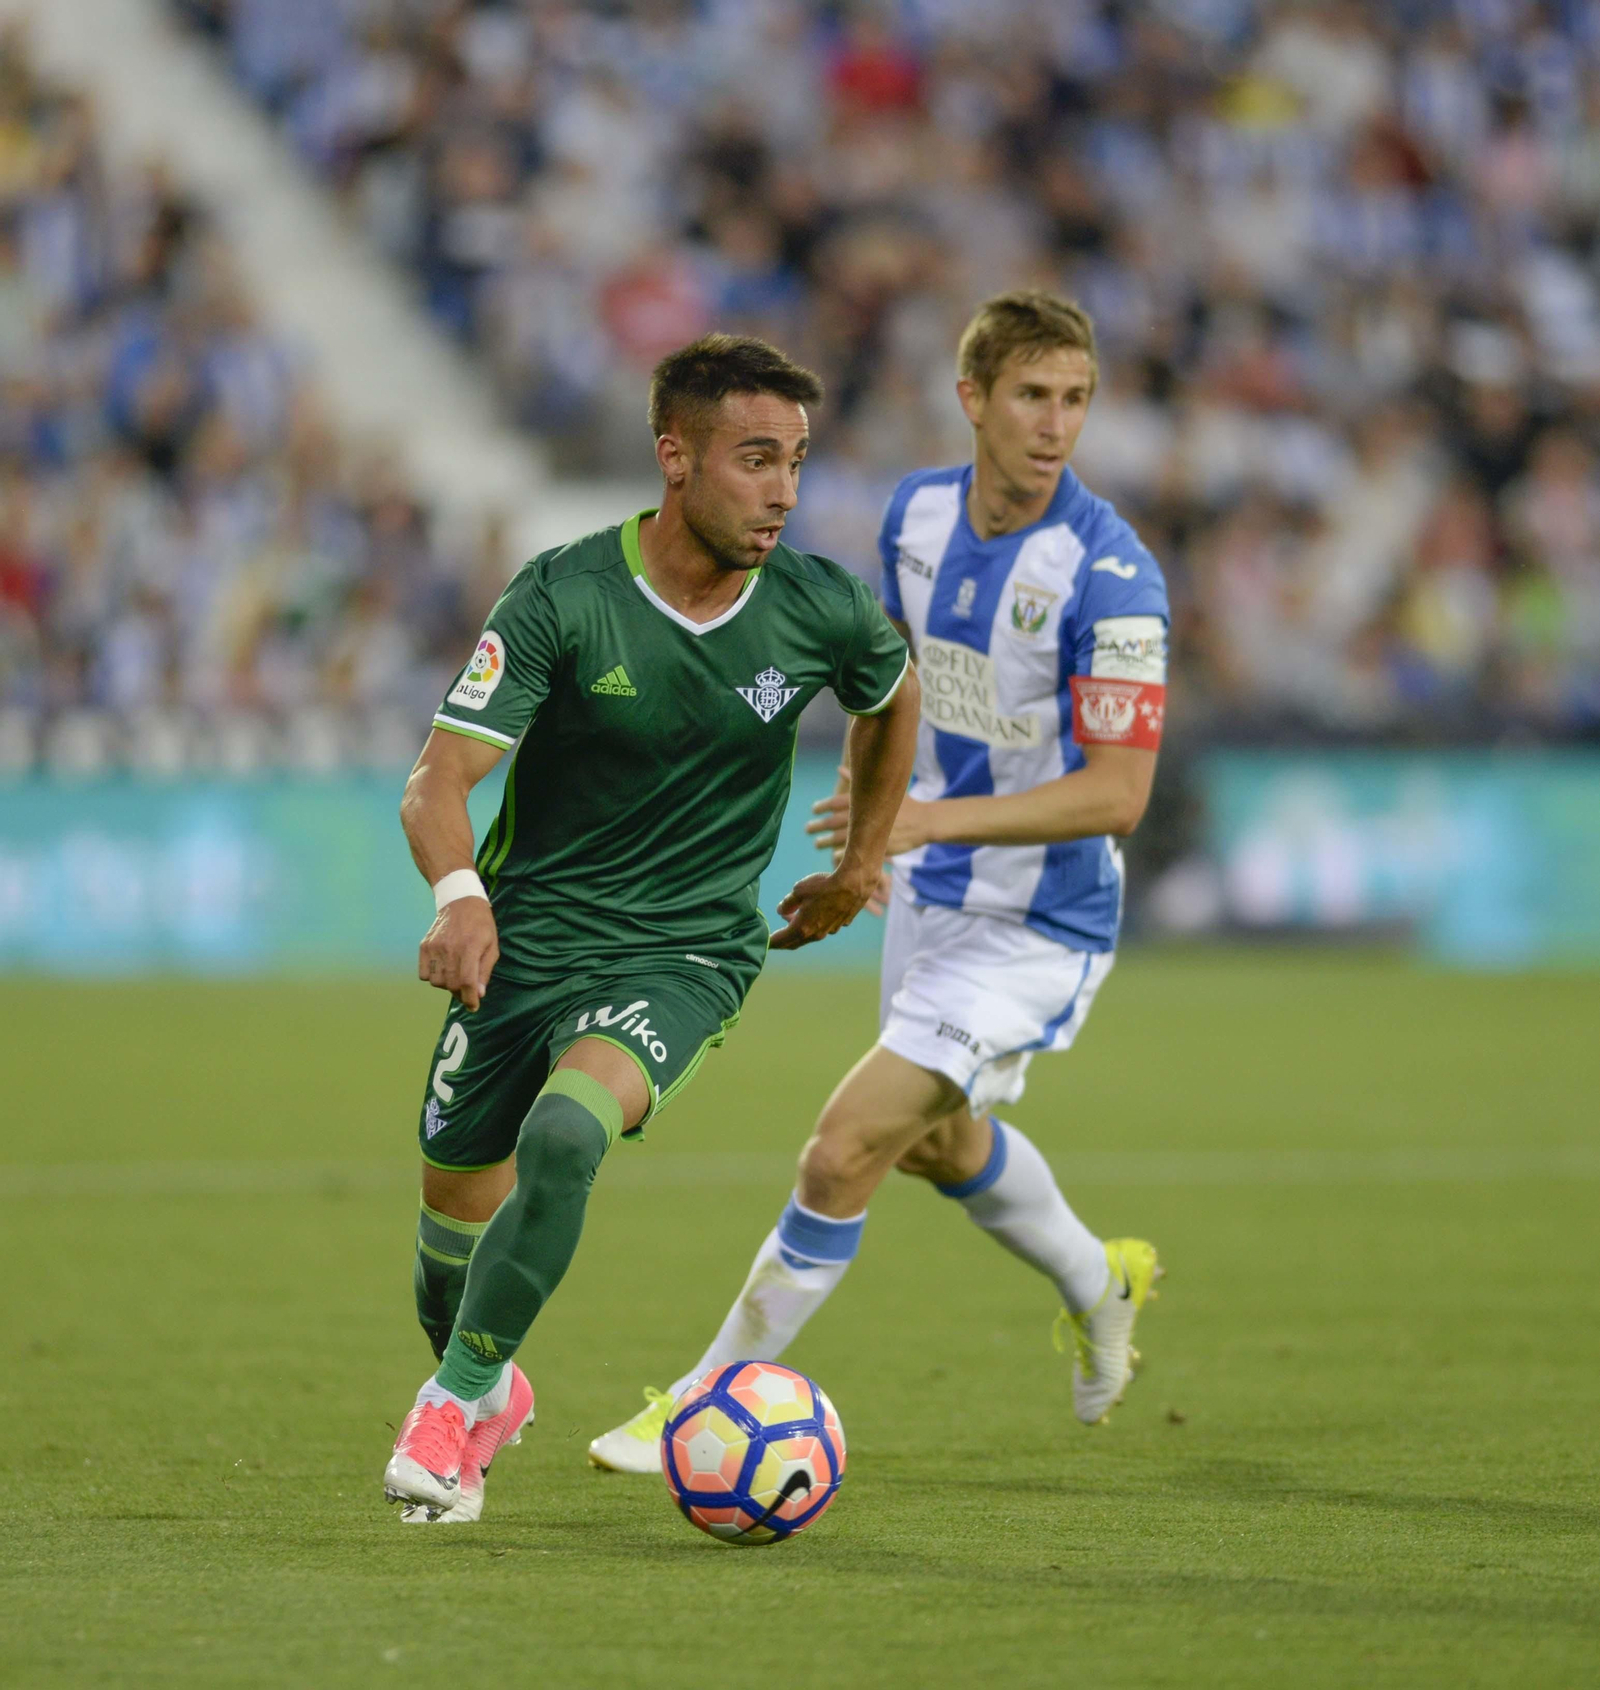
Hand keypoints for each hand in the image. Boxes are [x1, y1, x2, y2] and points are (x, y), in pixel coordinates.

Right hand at [418, 896, 499, 1010]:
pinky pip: (424, 974)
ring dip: (447, 985)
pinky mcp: (424, 946)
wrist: (461, 902)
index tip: (473, 1007)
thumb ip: (485, 971)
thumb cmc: (481, 926)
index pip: (467, 982)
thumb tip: (479, 994)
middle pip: (451, 985)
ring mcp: (434, 947)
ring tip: (456, 976)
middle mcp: (450, 948)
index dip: (470, 999)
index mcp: (470, 948)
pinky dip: (432, 977)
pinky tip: (443, 970)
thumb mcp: (492, 947)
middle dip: (460, 994)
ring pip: (436, 982)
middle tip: (467, 992)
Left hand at [768, 867, 876, 950]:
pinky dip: (815, 924)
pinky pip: (824, 927)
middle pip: (794, 942)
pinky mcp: (841, 924)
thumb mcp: (798, 890)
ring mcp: (830, 930)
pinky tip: (816, 913)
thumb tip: (781, 911)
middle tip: (774, 940)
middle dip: (783, 941)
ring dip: (799, 930)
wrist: (854, 884)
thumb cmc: (824, 885)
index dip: (770, 942)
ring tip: (792, 918)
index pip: (781, 940)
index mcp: (802, 927)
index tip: (763, 944)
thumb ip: (788, 903)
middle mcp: (816, 934)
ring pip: (810, 935)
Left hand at [805, 789, 934, 863]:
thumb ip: (857, 779)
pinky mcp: (877, 847)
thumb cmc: (904, 803)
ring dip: (826, 841)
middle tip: (808, 829)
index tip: (814, 809)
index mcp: (866, 800)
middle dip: (819, 825)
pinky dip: (842, 855)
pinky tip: (833, 856)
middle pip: (834, 821)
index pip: (837, 802)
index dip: (823, 805)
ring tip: (817, 843)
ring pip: (841, 839)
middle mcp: (866, 815)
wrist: (924, 821)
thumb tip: (838, 767)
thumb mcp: (884, 787)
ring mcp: (871, 832)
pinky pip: (854, 854)